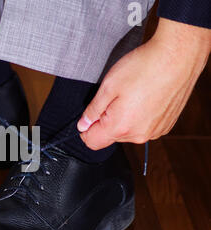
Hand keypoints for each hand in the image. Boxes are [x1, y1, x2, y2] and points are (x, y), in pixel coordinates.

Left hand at [78, 18, 210, 149]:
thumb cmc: (143, 67)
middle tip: (115, 96)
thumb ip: (93, 110)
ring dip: (124, 118)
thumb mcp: (108, 86)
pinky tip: (145, 97)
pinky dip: (139, 116)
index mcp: (121, 127)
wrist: (178, 56)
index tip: (90, 114)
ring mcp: (155, 131)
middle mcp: (139, 135)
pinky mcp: (166, 125)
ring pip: (127, 132)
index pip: (92, 142)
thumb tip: (82, 125)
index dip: (86, 129)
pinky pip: (143, 127)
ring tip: (132, 94)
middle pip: (110, 136)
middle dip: (106, 120)